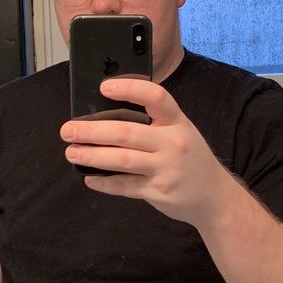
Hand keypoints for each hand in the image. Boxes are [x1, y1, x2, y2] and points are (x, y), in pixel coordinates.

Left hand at [59, 78, 231, 227]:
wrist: (214, 196)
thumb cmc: (189, 158)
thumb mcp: (180, 132)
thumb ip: (153, 124)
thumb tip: (106, 116)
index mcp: (178, 122)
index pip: (156, 97)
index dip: (129, 89)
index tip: (104, 87)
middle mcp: (173, 143)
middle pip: (126, 132)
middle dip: (91, 131)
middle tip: (68, 130)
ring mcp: (166, 169)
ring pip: (121, 160)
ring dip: (91, 156)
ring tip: (72, 153)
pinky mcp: (158, 192)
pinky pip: (124, 186)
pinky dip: (103, 182)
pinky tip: (89, 178)